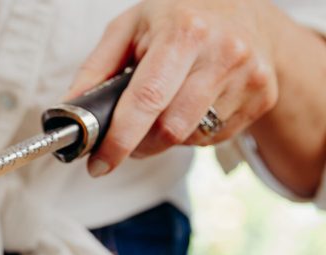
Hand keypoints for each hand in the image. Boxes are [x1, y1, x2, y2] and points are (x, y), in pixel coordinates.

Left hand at [67, 0, 279, 176]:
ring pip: (189, 138)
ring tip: (162, 111)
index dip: (119, 141)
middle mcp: (222, 52)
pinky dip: (192, 133)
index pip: (146, 100)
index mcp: (184, 31)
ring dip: (164, 139)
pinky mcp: (262, 96)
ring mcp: (247, 76)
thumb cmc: (180, 17)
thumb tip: (67, 111)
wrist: (249, 11)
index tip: (99, 165)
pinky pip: (212, 138)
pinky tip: (193, 106)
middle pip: (168, 130)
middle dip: (138, 144)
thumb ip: (95, 69)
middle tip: (126, 139)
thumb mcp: (131, 27)